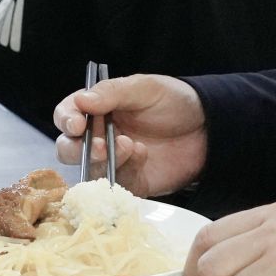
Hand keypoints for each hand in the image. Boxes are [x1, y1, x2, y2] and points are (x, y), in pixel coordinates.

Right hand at [52, 74, 207, 198]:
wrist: (209, 129)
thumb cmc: (175, 102)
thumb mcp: (145, 88)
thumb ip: (112, 93)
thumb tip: (81, 101)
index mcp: (97, 109)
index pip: (67, 115)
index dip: (66, 120)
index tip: (77, 124)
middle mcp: (99, 137)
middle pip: (69, 148)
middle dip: (79, 149)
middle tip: (102, 146)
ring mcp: (114, 162)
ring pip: (90, 170)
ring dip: (104, 161)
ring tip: (130, 145)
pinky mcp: (131, 183)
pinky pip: (116, 187)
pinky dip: (125, 172)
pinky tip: (143, 156)